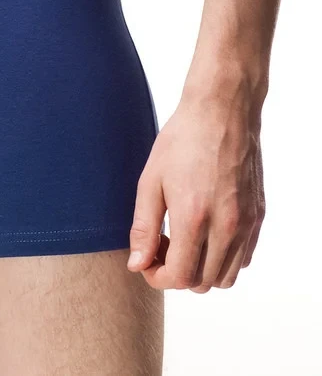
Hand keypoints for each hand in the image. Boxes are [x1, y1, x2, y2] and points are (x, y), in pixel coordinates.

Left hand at [126, 91, 264, 291]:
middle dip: (177, 274)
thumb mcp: (150, 181)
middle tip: (162, 245)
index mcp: (194, 217)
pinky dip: (223, 259)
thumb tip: (137, 264)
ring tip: (182, 240)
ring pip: (226, 276)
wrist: (221, 112)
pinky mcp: (258, 216)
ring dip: (201, 270)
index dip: (158, 278)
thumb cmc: (180, 141)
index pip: (180, 276)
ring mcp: (247, 223)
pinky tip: (204, 233)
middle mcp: (226, 226)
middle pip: (203, 282)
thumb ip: (143, 227)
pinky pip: (243, 258)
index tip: (146, 262)